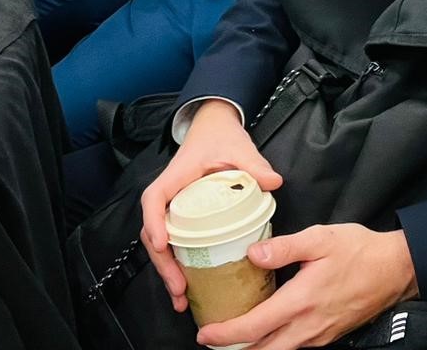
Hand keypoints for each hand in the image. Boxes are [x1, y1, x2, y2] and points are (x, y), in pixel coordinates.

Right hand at [141, 101, 281, 311]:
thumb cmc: (221, 137)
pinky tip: (187, 288)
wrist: (215, 128)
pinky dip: (176, 266)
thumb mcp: (238, 148)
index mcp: (175, 177)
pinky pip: (173, 244)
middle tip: (179, 287)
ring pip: (160, 243)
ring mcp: (172, 209)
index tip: (162, 244)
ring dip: (167, 271)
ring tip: (180, 298)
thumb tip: (273, 181)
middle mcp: (167, 196)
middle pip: (153, 232)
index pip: (154, 200)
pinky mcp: (181, 218)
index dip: (155, 223)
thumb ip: (254, 164)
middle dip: (162, 263)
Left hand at [194, 224, 417, 349]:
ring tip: (236, 335)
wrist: (397, 269)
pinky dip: (274, 344)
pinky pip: (295, 347)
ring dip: (255, 348)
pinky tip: (268, 329)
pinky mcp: (328, 335)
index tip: (206, 334)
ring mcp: (319, 335)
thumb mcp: (322, 239)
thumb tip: (253, 254)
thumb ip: (285, 247)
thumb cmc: (361, 251)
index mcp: (301, 302)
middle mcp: (308, 326)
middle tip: (213, 338)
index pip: (254, 327)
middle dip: (234, 348)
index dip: (226, 334)